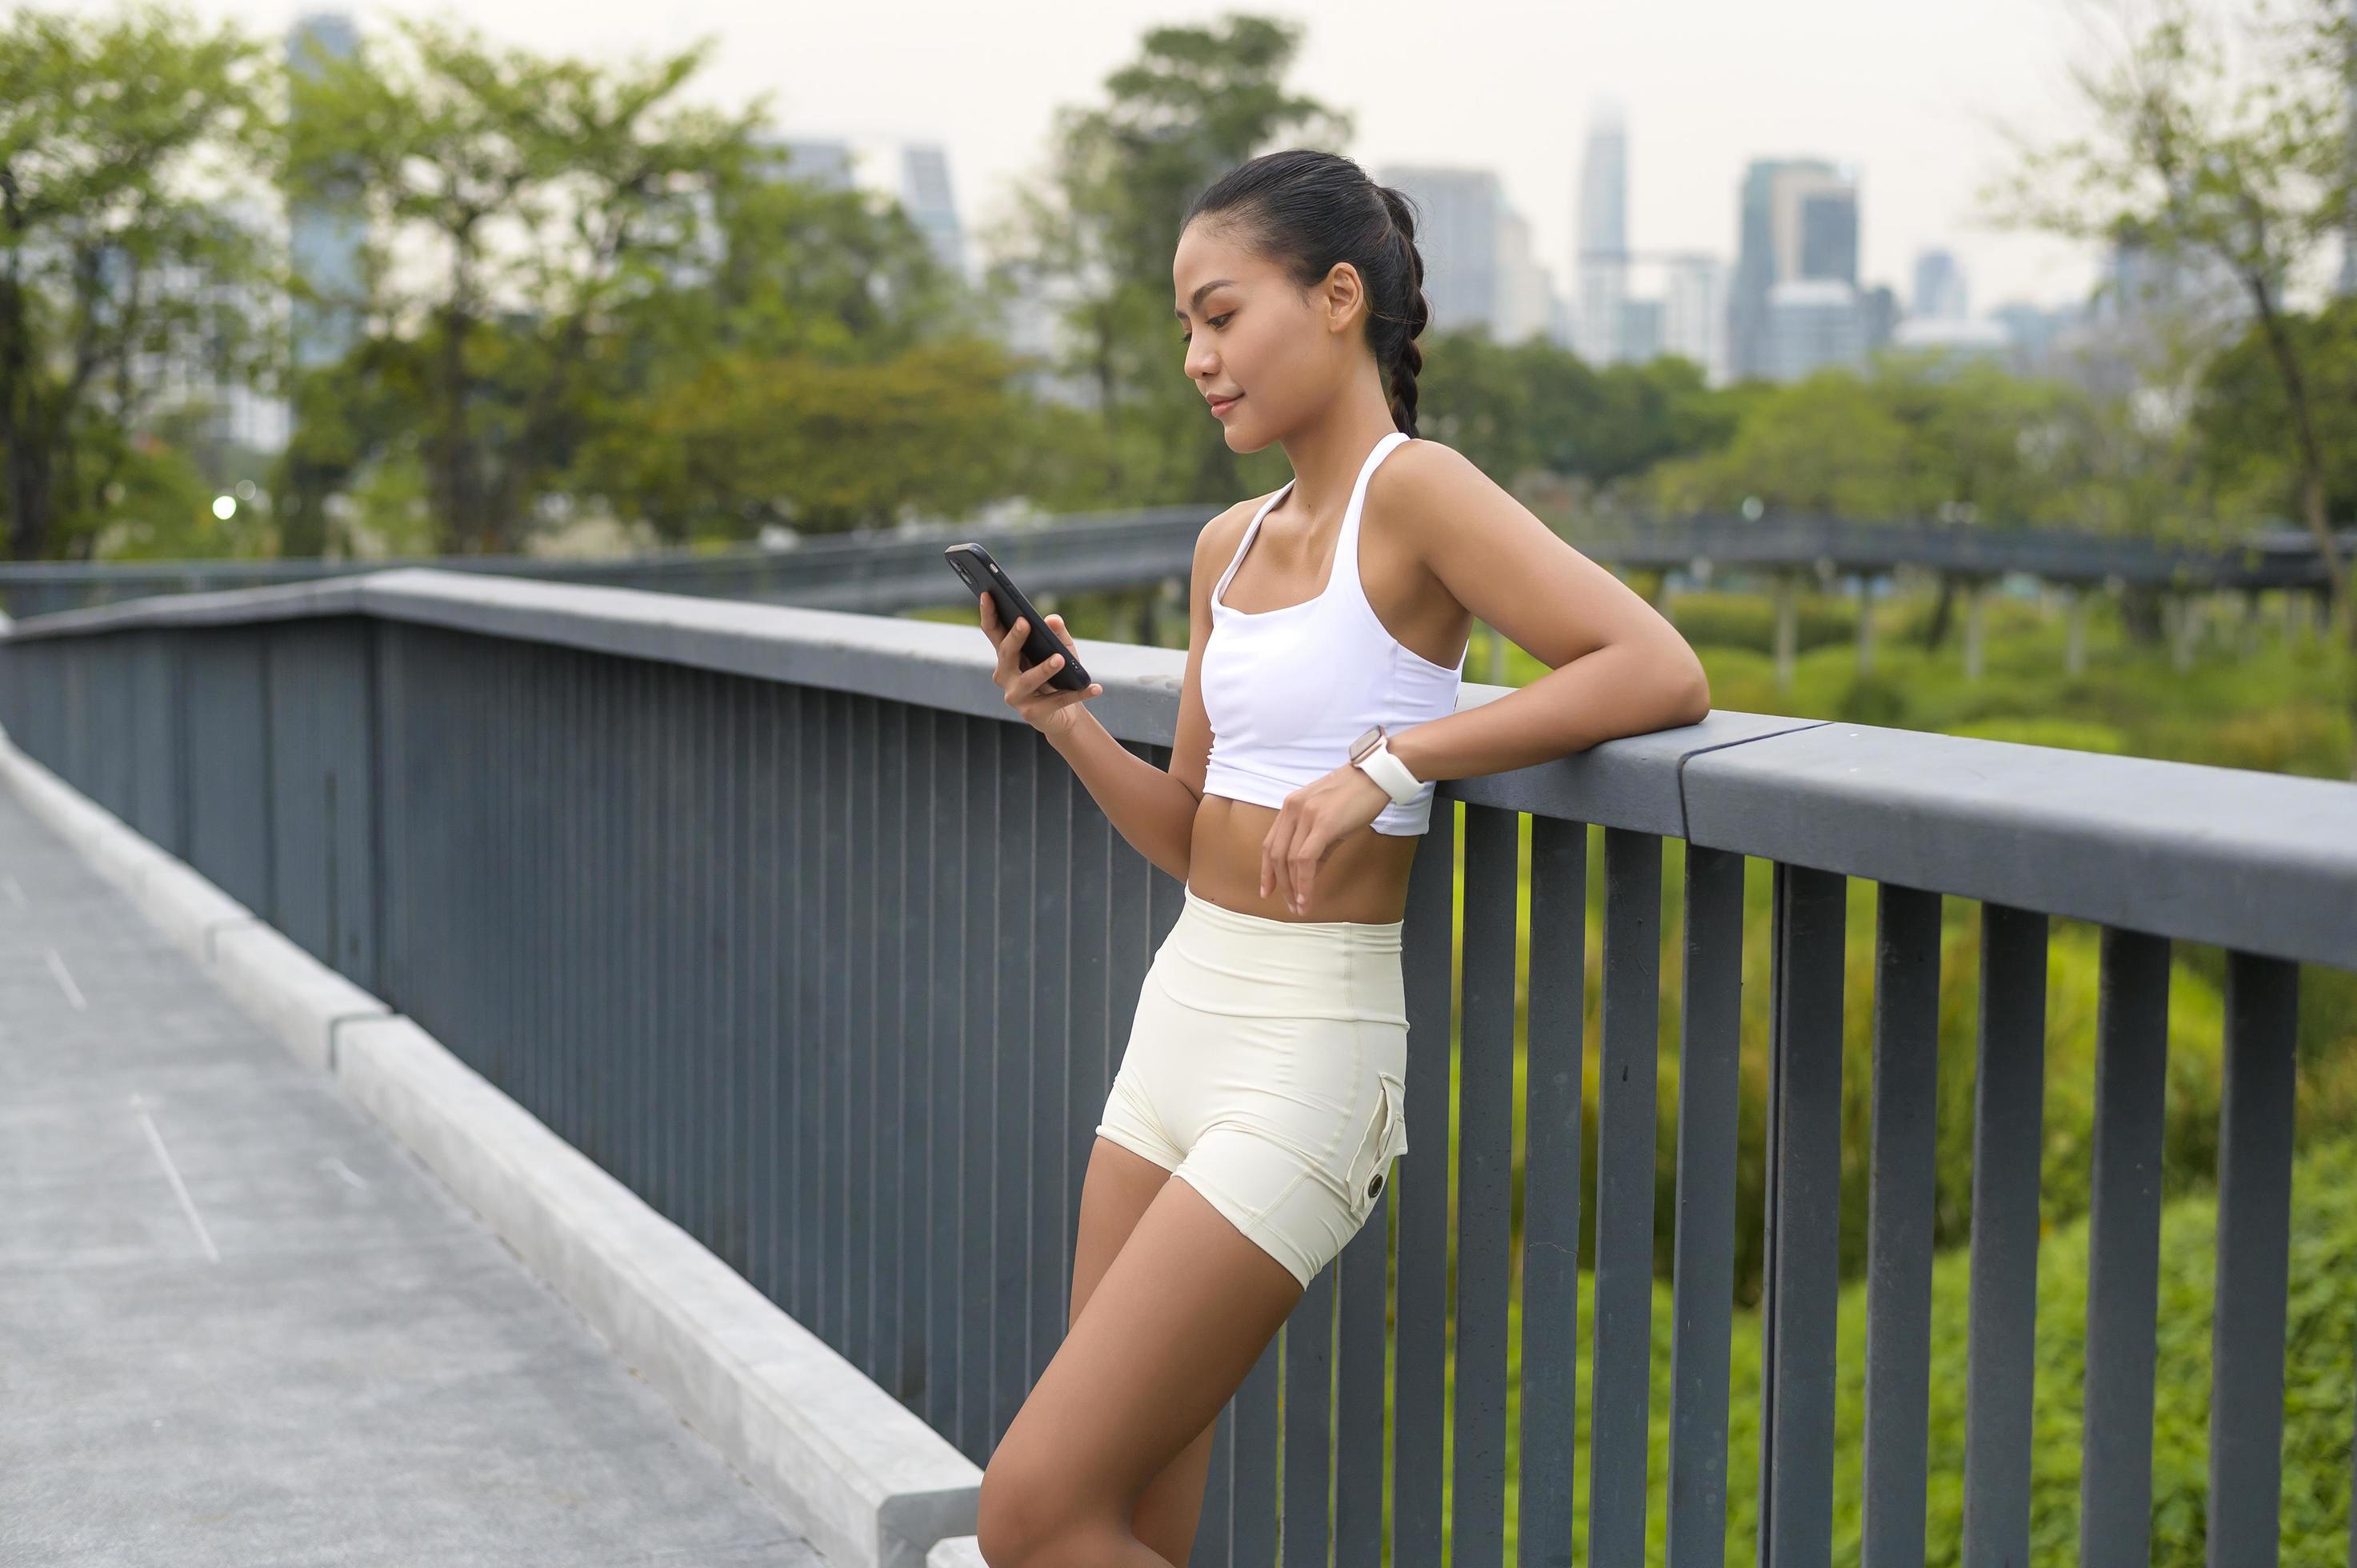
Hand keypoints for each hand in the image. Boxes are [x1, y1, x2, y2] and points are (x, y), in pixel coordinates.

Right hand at [979, 592, 1099, 736]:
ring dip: (1044, 669)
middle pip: (1006, 652)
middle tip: (1026, 622)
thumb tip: (1053, 619)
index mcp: (1007, 655)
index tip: (987, 593)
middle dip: (1015, 637)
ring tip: (1060, 659)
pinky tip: (1095, 687)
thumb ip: (1058, 634)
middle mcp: (1005, 675)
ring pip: (1028, 679)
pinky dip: (1077, 694)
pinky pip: (1056, 701)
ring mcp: (1015, 696)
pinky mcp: (1031, 714)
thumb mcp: (1063, 650)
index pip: (993, 631)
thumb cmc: (1060, 676)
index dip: (988, 612)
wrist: (1066, 714)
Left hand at [1261, 762, 1390, 915]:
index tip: (1267, 890)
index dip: (1266, 870)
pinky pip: (1305, 860)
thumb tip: (1307, 876)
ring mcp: (1305, 815)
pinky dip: (1304, 882)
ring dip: (1293, 888)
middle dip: (1280, 885)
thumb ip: (1316, 848)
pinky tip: (1306, 897)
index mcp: (1290, 807)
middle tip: (1289, 905)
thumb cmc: (1357, 798)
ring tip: (1300, 906)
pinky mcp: (1322, 824)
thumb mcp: (1329, 821)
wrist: (1377, 776)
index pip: (1270, 844)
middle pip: (1276, 855)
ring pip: (1289, 860)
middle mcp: (1292, 809)